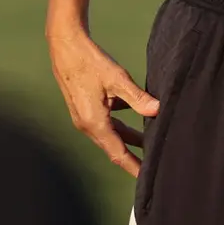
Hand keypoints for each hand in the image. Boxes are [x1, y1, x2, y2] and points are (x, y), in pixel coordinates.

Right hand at [48, 24, 158, 176]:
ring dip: (129, 138)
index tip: (146, 177)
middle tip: (154, 162)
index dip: (133, 166)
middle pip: (114, 146)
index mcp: (95, 123)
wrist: (66, 47)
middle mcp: (88, 125)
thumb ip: (138, 98)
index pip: (118, 153)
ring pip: (112, 133)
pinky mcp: (86, 108)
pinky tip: (137, 117)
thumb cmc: (90, 62)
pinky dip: (122, 124)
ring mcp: (85, 117)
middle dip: (133, 156)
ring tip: (150, 142)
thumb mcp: (118, 79)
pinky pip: (107, 122)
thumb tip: (158, 110)